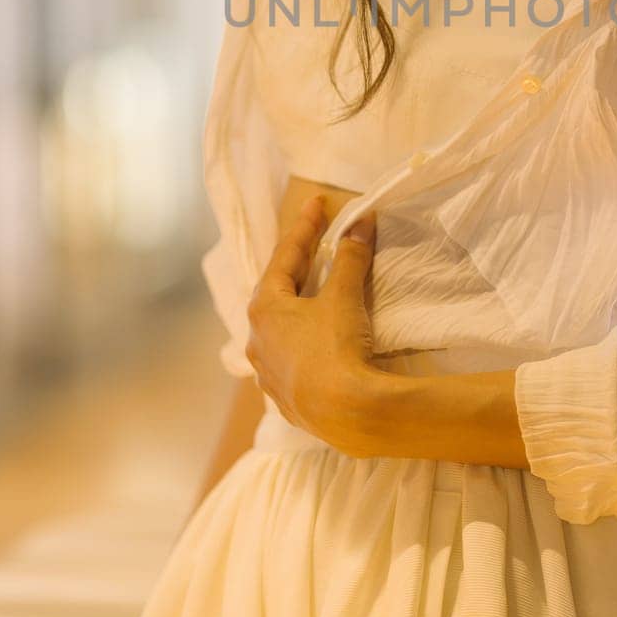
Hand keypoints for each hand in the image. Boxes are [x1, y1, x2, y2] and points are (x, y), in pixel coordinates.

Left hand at [245, 197, 380, 455]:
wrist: (345, 413)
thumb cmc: (336, 347)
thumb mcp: (344, 296)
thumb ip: (349, 257)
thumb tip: (361, 222)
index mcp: (264, 309)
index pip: (285, 256)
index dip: (306, 227)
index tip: (318, 203)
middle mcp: (256, 340)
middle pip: (277, 293)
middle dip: (298, 267)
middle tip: (316, 244)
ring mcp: (267, 373)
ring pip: (278, 331)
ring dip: (295, 308)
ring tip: (310, 295)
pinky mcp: (285, 399)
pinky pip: (289, 361)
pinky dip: (301, 343)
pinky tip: (312, 345)